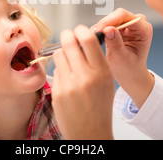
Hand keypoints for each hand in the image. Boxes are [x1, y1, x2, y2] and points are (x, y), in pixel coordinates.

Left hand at [52, 25, 114, 139]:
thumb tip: (83, 38)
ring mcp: (69, 84)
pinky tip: (66, 77)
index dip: (80, 30)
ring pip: (59, 53)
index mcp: (101, 71)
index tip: (79, 30)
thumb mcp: (107, 80)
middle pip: (69, 41)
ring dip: (62, 52)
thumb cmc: (100, 105)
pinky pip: (55, 70)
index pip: (87, 38)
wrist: (90, 132)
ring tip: (68, 58)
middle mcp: (85, 76)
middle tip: (69, 36)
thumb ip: (96, 59)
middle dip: (68, 35)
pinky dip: (60, 69)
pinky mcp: (57, 92)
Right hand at [94, 8, 154, 107]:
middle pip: (118, 15)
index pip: (126, 16)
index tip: (100, 29)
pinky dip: (100, 29)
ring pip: (111, 18)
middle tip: (93, 33)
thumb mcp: (123, 59)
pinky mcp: (120, 27)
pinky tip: (95, 36)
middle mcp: (138, 24)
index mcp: (144, 30)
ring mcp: (129, 24)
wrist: (130, 75)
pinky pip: (107, 23)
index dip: (111, 20)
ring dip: (101, 26)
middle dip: (105, 23)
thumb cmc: (131, 69)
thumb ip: (116, 44)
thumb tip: (107, 29)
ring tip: (93, 37)